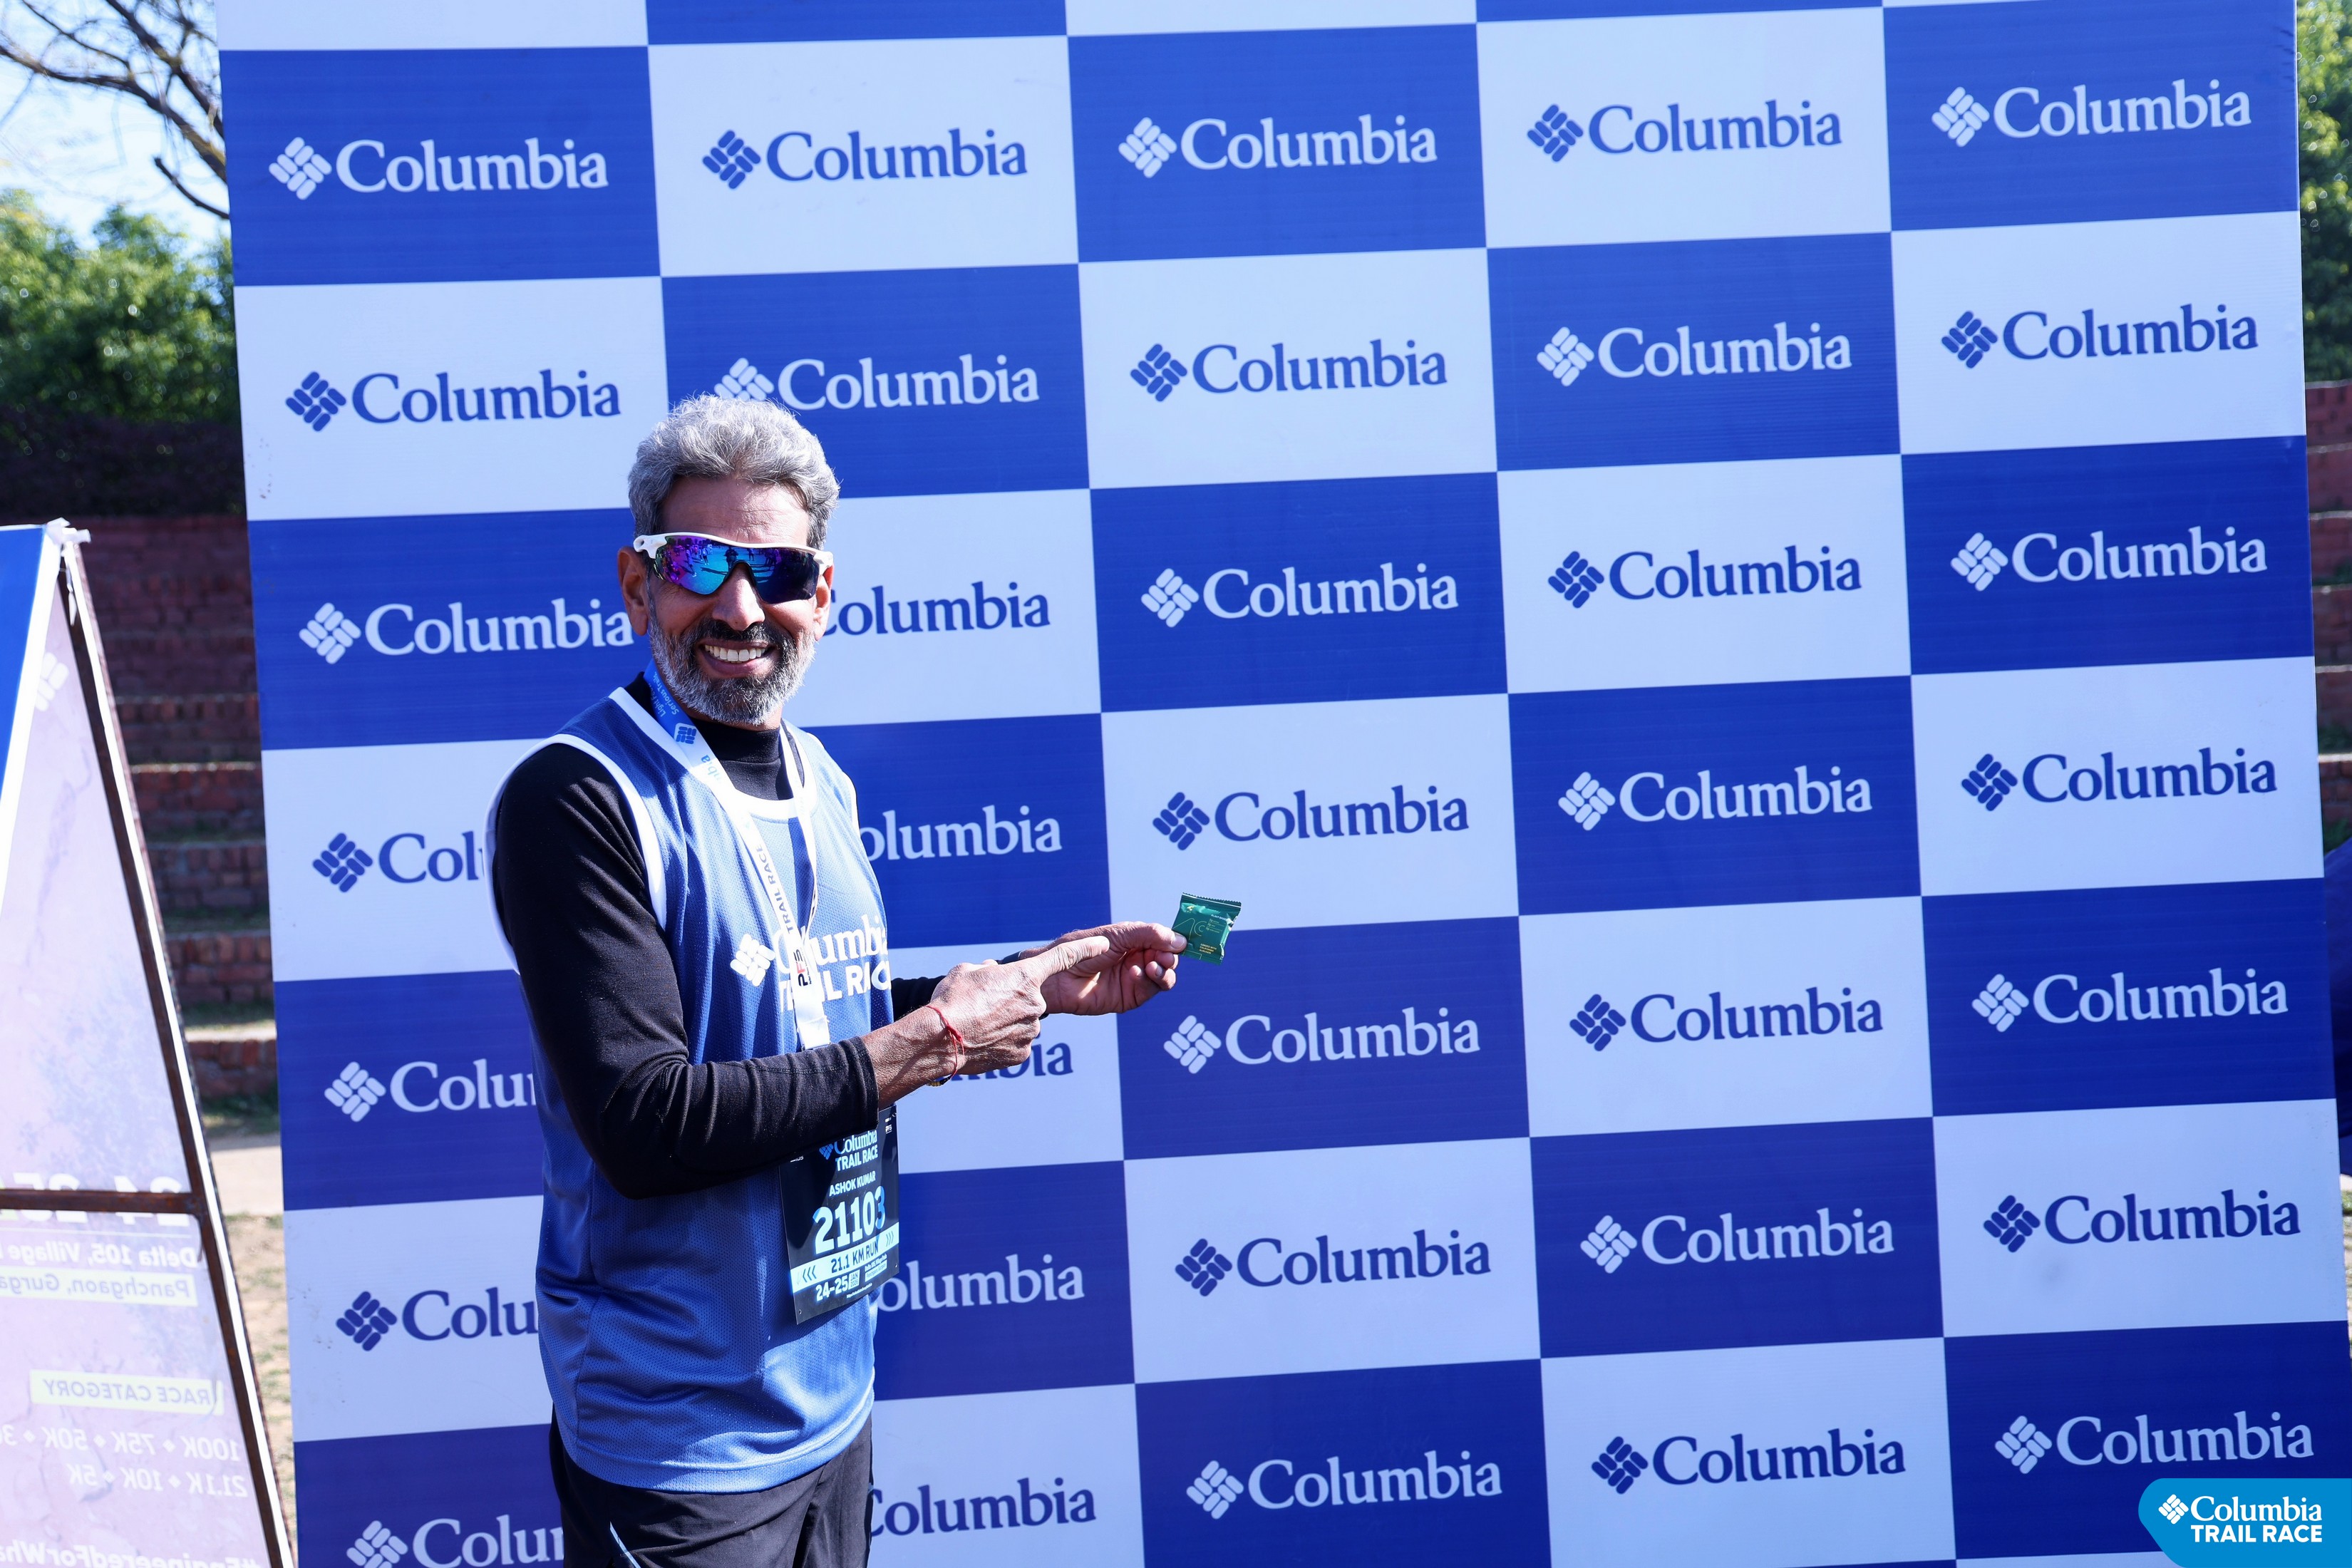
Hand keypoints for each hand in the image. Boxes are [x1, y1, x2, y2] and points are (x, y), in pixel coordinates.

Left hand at [1018, 922, 1183, 1016]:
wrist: (1058, 976)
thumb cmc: (1082, 949)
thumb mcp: (1118, 935)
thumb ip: (1149, 934)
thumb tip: (1180, 940)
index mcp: (1135, 941)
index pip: (1163, 940)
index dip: (1174, 941)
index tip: (1181, 942)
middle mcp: (1137, 959)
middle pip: (1168, 959)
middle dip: (1170, 958)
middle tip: (1166, 957)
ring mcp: (1134, 979)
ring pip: (1163, 977)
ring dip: (1164, 971)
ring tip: (1154, 967)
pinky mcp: (1129, 998)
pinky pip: (1149, 991)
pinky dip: (1148, 982)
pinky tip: (1135, 973)